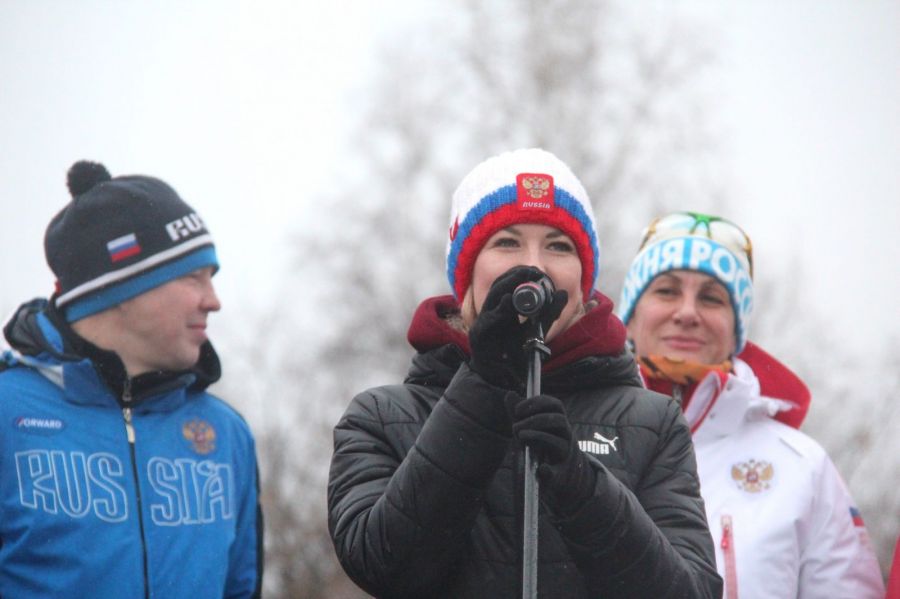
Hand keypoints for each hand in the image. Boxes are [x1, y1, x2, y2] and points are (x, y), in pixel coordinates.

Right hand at [468, 266, 567, 389]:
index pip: (507, 283)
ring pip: (492, 298)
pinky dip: (498, 311)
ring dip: (507, 286)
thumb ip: (548, 313)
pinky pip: (488, 320)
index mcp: (502, 309)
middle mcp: (491, 312)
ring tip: (523, 278)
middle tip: (532, 271)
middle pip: (498, 286)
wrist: (500, 381)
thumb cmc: (514, 356)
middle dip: (514, 276)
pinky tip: (509, 302)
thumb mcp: (535, 331)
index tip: (536, 270)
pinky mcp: (479, 337)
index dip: (520, 274)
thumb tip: (563, 293)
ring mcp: (482, 323)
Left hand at [508, 393, 596, 514]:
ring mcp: (565, 454)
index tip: (517, 410)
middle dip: (535, 420)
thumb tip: (510, 393)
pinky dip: (548, 470)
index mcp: (559, 422)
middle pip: (559, 420)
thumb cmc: (543, 446)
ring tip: (519, 437)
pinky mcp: (560, 474)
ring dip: (537, 436)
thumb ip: (520, 413)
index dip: (537, 403)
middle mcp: (565, 435)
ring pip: (558, 442)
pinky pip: (556, 471)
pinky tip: (539, 468)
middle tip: (514, 426)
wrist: (560, 475)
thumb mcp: (530, 428)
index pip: (555, 404)